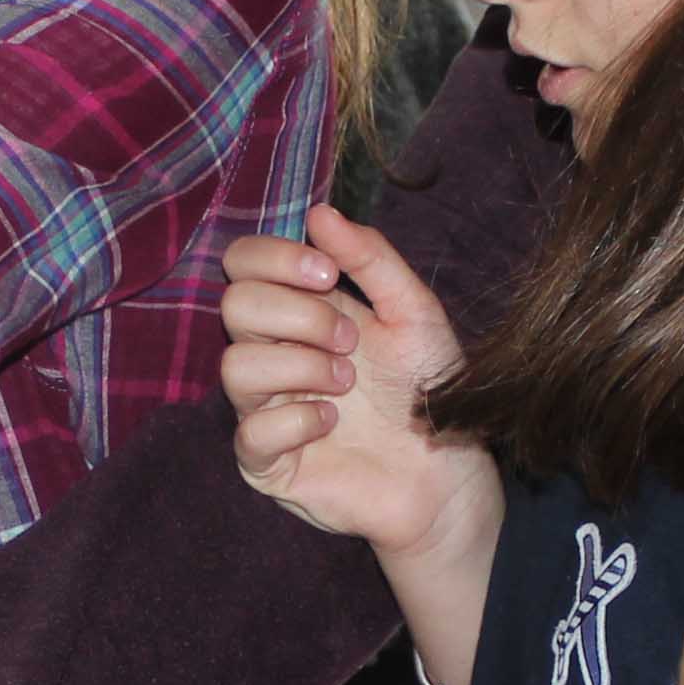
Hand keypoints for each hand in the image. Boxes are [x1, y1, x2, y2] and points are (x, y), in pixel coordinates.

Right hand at [222, 207, 492, 562]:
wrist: (449, 472)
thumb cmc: (429, 391)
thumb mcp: (414, 312)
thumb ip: (371, 260)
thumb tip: (319, 212)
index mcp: (298, 312)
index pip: (243, 264)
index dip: (274, 258)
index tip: (327, 274)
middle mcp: (273, 355)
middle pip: (234, 305)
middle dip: (298, 315)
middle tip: (351, 339)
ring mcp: (265, 409)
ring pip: (235, 366)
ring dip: (300, 366)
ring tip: (347, 384)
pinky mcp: (268, 463)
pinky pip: (252, 432)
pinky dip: (296, 419)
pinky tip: (331, 423)